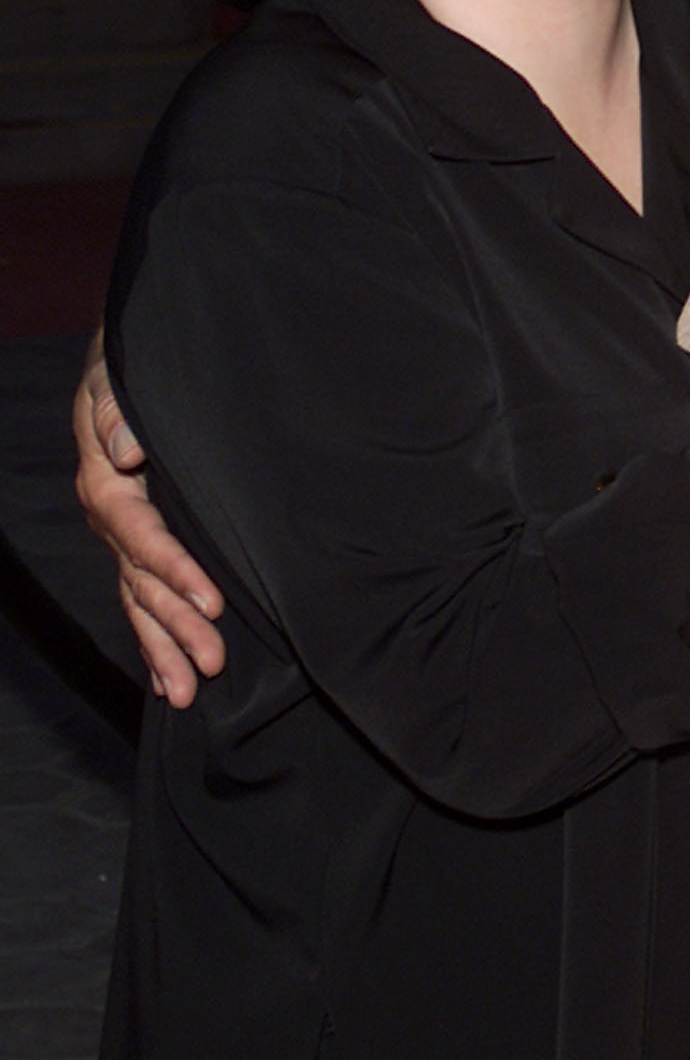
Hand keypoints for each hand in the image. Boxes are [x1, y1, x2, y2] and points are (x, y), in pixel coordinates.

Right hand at [74, 333, 223, 703]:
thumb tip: (125, 455)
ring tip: (186, 692)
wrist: (129, 366)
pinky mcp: (139, 545)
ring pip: (141, 601)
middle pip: (143, 583)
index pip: (144, 538)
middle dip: (176, 627)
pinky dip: (155, 636)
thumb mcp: (117, 378)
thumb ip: (119, 413)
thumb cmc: (130, 369)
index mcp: (107, 485)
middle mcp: (112, 519)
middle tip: (210, 665)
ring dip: (164, 646)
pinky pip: (141, 597)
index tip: (212, 601)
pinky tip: (168, 674)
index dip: (177, 572)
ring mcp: (124, 537)